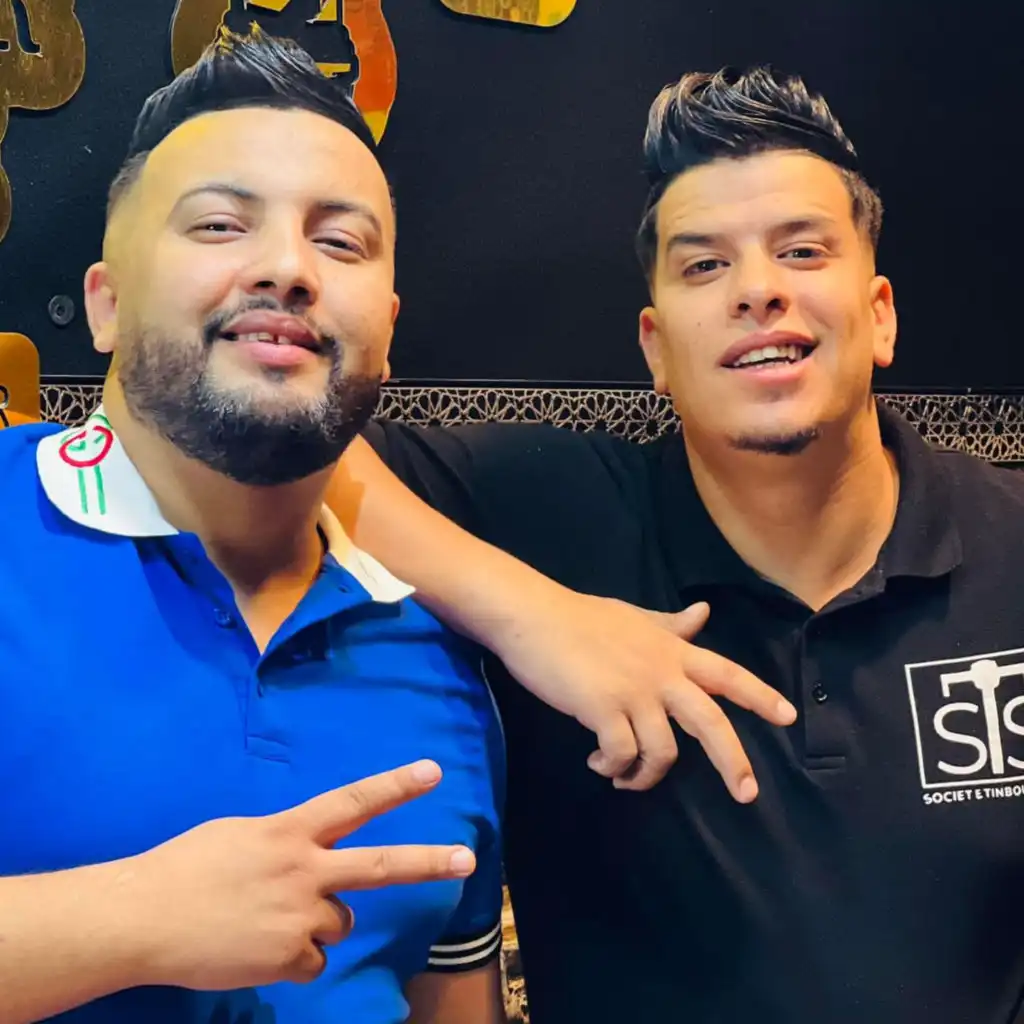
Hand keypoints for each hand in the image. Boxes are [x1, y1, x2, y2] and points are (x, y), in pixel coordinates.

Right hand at [128, 760, 473, 990]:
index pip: (352, 802)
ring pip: (339, 923)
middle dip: (426, 862)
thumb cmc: (186, 867)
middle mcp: (305, 870)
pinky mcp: (289, 957)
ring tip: (265, 921)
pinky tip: (255, 949)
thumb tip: (305, 853)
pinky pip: (312, 960)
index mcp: (289, 832)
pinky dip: (291, 958)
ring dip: (316, 923)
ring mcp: (300, 916)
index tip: (433, 772)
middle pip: (378, 866)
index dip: (394, 786)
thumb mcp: (239, 834)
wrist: (144, 919)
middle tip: (468, 859)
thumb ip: (283, 841)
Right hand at [495, 591, 796, 797]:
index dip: (759, 695)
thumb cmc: (579, 617)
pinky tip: (598, 763)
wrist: (533, 616)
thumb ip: (670, 624)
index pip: (727, 673)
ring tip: (622, 776)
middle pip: (710, 722)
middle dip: (732, 762)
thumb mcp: (633, 616)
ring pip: (662, 752)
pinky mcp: (603, 709)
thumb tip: (703, 613)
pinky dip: (613, 767)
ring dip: (645, 775)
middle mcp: (661, 673)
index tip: (788, 717)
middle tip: (746, 793)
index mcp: (671, 650)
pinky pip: (622, 755)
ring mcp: (633, 692)